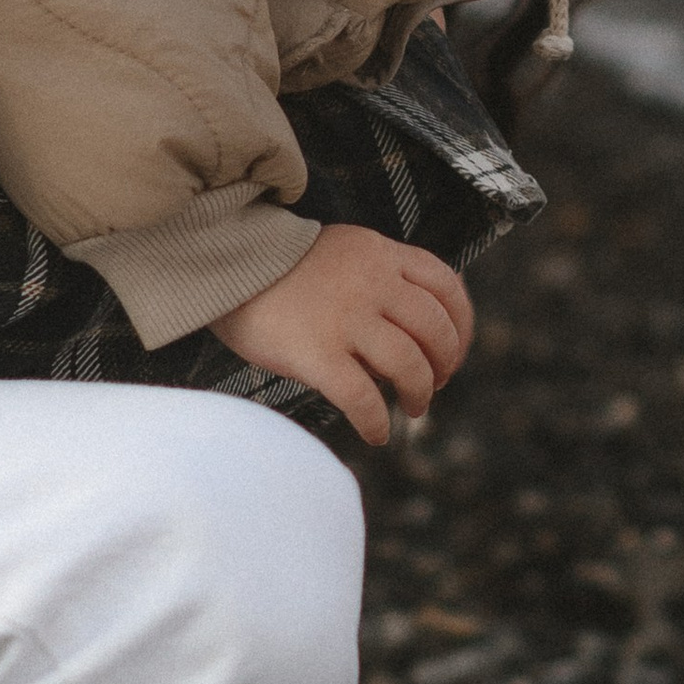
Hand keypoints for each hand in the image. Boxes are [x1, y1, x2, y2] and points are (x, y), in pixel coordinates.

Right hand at [212, 226, 473, 446]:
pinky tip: (375, 432)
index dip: (462, 326)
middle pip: (435, 330)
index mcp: (380, 254)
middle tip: (433, 385)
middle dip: (445, 364)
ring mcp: (345, 318)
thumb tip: (413, 326)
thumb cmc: (278, 267)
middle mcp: (371, 283)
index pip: (447, 287)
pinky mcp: (316, 353)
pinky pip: (362, 398)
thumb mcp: (342, 251)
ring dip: (420, 393)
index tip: (454, 352)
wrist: (222, 265)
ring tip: (413, 408)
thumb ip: (379, 275)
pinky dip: (376, 422)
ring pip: (409, 365)